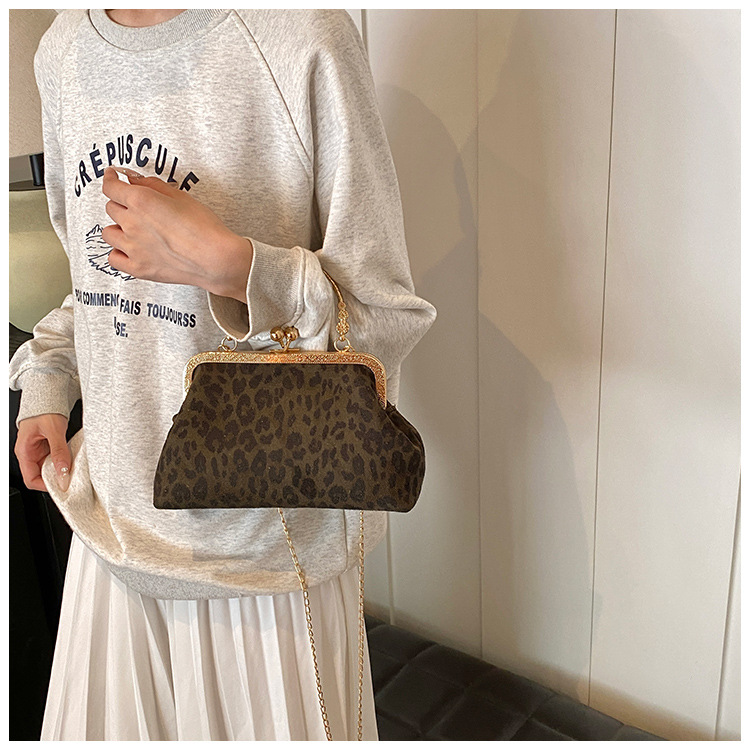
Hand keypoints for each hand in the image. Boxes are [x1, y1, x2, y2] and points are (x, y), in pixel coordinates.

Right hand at [15, 414, 71, 491]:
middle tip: (71, 478)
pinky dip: (64, 461)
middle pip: (41, 476)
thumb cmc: (44, 409)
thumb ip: (59, 451)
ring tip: (74, 468)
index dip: (46, 486)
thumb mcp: (53, 430)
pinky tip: (72, 459)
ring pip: (49, 468)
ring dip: (61, 469)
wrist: (48, 395)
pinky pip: (55, 459)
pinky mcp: (48, 446)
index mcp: (24, 451)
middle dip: (56, 478)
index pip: (31, 479)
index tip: (62, 485)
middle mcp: (30, 453)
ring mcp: (39, 450)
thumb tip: (63, 470)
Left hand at [101, 167, 253, 300]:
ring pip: (108, 232)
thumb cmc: (205, 229)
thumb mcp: (181, 197)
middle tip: (134, 205)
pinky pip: (114, 258)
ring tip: (131, 229)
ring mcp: (132, 248)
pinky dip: (118, 252)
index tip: (112, 176)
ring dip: (117, 227)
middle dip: (121, 203)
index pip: (111, 186)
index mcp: (141, 201)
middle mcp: (132, 223)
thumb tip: (137, 180)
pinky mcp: (138, 268)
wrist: (216, 259)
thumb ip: (153, 185)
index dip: (110, 178)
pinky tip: (128, 249)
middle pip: (111, 208)